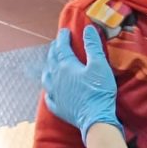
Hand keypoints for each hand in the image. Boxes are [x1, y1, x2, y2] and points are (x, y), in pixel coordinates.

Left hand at [42, 26, 121, 142]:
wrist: (95, 118)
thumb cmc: (99, 90)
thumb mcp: (99, 65)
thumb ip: (93, 46)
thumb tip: (88, 29)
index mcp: (66, 66)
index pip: (61, 47)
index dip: (63, 37)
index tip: (65, 31)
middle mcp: (56, 78)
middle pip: (52, 60)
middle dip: (55, 49)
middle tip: (58, 43)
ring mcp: (55, 94)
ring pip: (47, 77)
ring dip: (49, 67)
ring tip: (51, 63)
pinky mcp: (57, 107)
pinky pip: (49, 97)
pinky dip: (49, 90)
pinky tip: (50, 90)